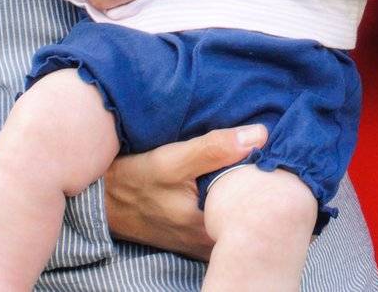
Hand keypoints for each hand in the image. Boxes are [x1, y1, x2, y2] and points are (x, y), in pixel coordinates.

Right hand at [103, 124, 268, 259]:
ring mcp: (201, 242)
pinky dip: (230, 201)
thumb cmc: (134, 181)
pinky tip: (231, 180)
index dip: (270, 185)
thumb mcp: (171, 160)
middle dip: (260, 190)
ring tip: (253, 167)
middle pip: (249, 217)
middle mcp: (208, 243)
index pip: (256, 211)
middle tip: (268, 160)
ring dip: (244, 195)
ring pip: (236, 219)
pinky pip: (223, 220)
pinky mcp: (193, 235)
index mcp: (208, 230)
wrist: (100, 199)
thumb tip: (259, 135)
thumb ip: (214, 150)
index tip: (277, 159)